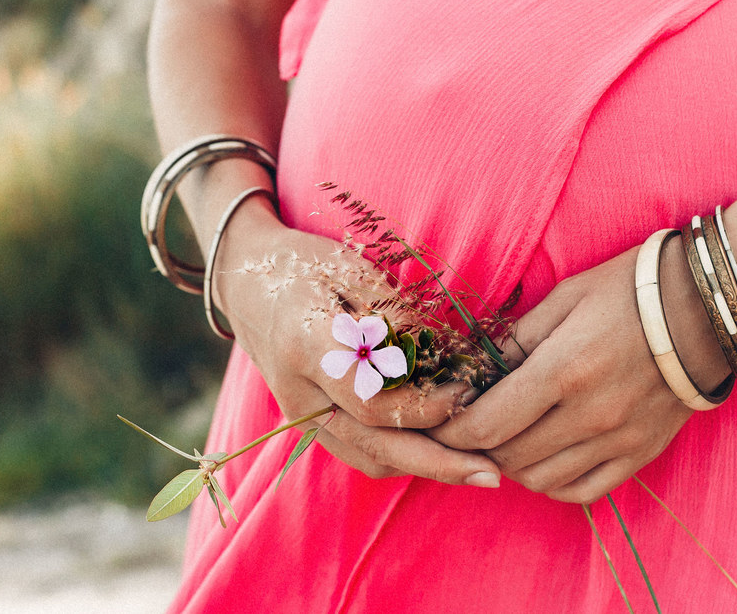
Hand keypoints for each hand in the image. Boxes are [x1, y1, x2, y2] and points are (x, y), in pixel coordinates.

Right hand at [211, 203, 500, 487]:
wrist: (243, 281)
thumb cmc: (304, 265)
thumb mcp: (352, 269)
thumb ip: (396, 313)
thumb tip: (450, 351)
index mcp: (306, 345)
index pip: (372, 400)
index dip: (426, 407)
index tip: (468, 395)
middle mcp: (299, 392)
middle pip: (375, 448)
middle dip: (439, 465)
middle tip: (492, 472)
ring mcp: (300, 415)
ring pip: (369, 461)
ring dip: (424, 467)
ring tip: (474, 462)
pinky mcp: (308, 424)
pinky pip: (359, 455)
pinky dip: (401, 458)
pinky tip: (440, 448)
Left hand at [429, 241, 726, 502]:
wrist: (707, 307)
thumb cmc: (629, 291)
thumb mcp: (563, 299)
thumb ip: (514, 340)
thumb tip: (472, 370)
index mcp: (563, 370)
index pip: (487, 425)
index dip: (452, 432)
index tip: (438, 424)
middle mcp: (590, 414)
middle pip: (509, 457)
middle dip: (477, 447)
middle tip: (468, 429)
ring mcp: (619, 439)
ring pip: (541, 479)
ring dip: (513, 465)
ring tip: (506, 440)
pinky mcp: (642, 453)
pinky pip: (583, 490)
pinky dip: (553, 483)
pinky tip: (544, 458)